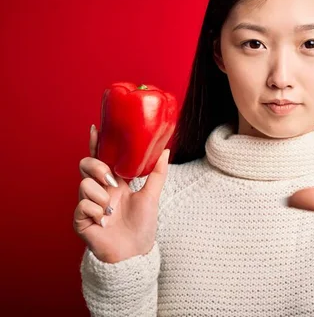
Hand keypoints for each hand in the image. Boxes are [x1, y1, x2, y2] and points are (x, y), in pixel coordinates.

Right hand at [73, 124, 168, 263]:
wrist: (134, 253)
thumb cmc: (143, 227)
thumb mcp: (152, 196)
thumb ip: (157, 173)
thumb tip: (165, 149)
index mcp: (116, 183)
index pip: (103, 159)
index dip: (97, 144)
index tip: (96, 128)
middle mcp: (101, 191)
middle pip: (87, 165)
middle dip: (96, 167)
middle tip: (111, 179)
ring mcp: (89, 205)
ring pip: (84, 185)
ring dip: (101, 196)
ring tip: (111, 210)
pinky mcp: (81, 220)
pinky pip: (82, 205)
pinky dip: (95, 211)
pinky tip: (103, 221)